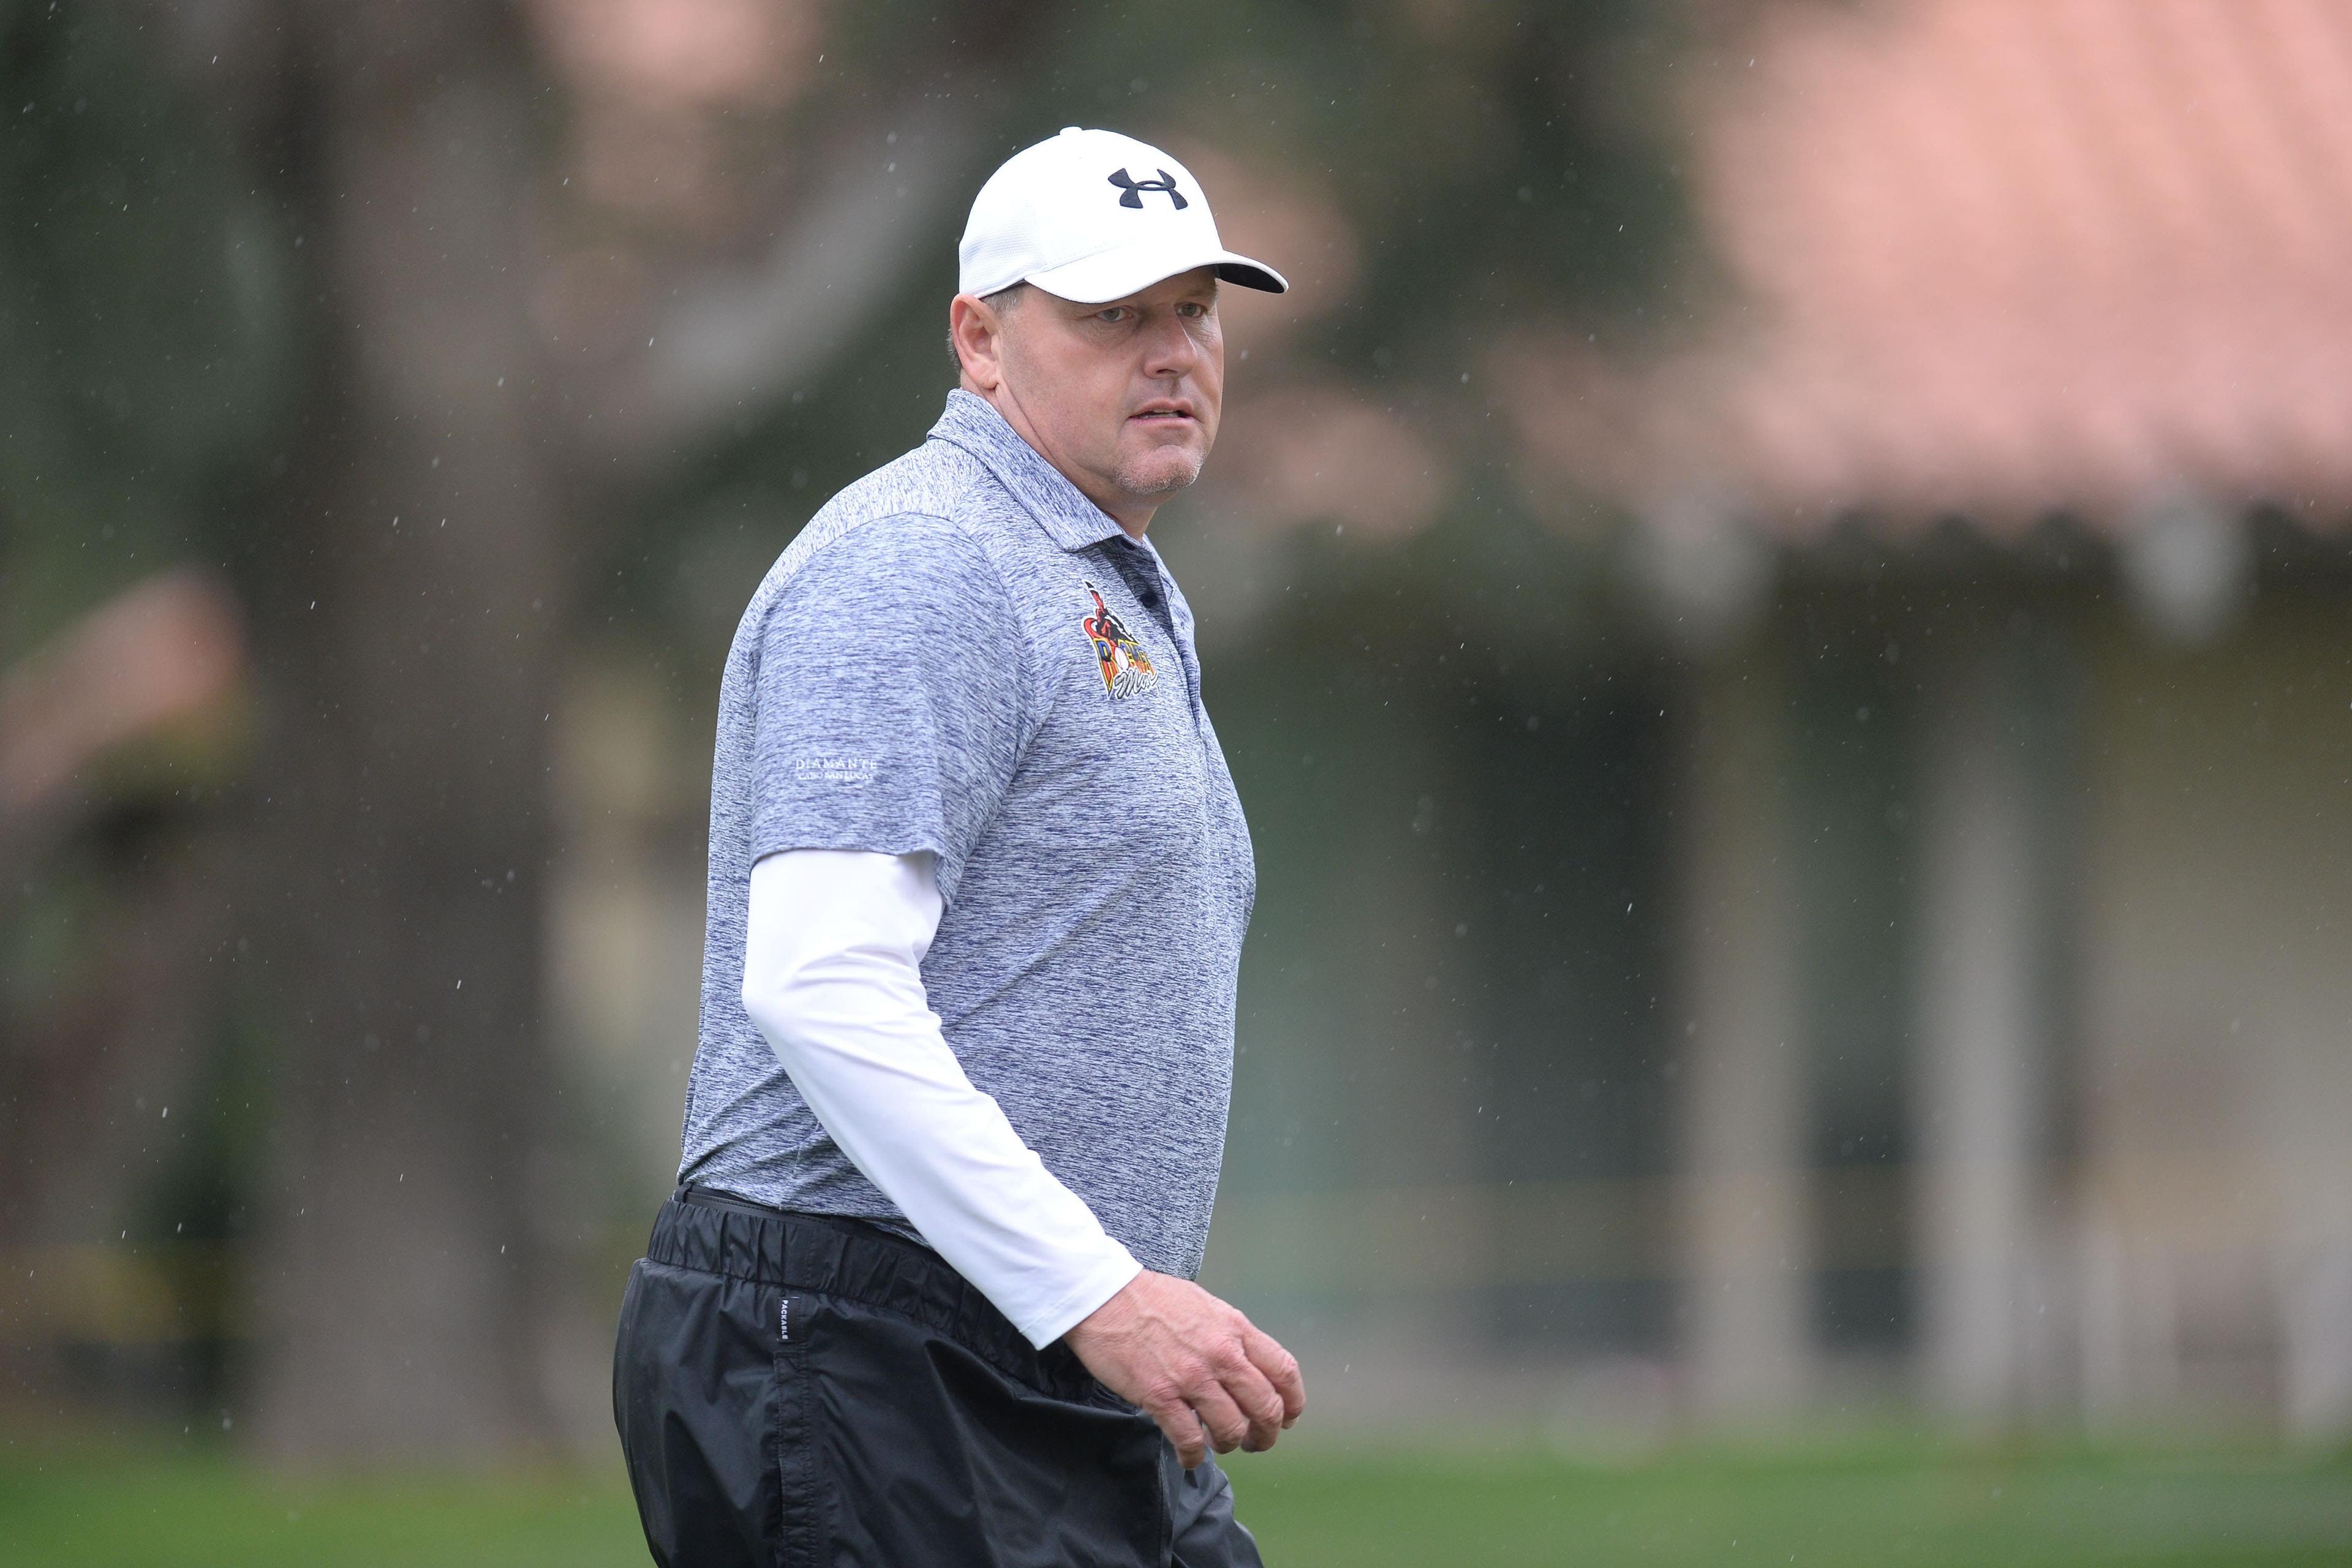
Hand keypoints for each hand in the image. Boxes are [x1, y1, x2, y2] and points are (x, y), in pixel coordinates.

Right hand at [1063, 1270, 1305, 1469]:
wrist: (1105, 1296)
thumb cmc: (1154, 1300)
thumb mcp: (1207, 1307)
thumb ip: (1231, 1336)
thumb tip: (1250, 1368)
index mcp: (1235, 1329)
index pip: (1284, 1371)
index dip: (1292, 1402)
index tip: (1288, 1416)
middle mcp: (1221, 1354)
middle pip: (1266, 1407)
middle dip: (1267, 1433)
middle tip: (1256, 1441)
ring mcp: (1191, 1377)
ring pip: (1232, 1428)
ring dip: (1231, 1444)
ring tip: (1220, 1443)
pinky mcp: (1159, 1395)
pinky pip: (1189, 1440)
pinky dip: (1194, 1457)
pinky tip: (1191, 1457)